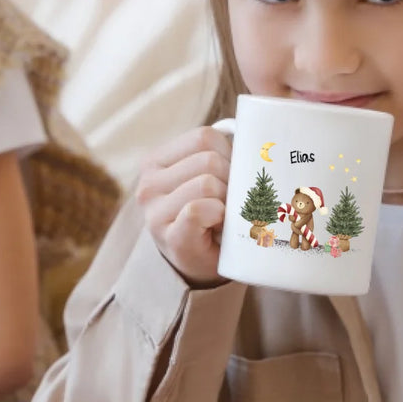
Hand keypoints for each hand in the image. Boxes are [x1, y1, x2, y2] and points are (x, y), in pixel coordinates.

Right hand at [136, 126, 231, 286]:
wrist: (200, 266)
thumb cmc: (209, 217)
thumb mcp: (206, 176)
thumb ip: (219, 153)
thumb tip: (254, 135)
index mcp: (156, 161)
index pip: (204, 137)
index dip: (230, 154)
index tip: (232, 177)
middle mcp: (148, 184)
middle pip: (209, 160)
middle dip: (232, 179)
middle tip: (232, 201)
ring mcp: (155, 212)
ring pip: (208, 183)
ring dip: (228, 201)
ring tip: (225, 215)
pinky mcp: (170, 236)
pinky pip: (200, 209)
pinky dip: (219, 215)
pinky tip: (219, 226)